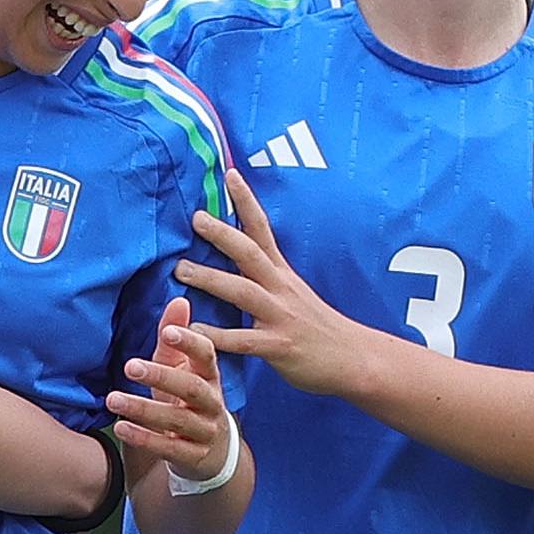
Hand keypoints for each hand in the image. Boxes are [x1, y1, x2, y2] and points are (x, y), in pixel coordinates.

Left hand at [104, 296, 233, 483]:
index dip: (190, 343)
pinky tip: (121, 428)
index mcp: (210, 376)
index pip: (207, 355)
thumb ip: (174, 340)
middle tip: (130, 366)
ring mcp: (205, 431)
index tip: (168, 331)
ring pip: (178, 420)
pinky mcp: (193, 456)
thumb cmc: (188, 401)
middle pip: (192, 388)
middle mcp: (212, 403)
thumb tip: (178, 299)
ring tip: (113, 399)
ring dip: (144, 409)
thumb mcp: (181, 370)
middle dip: (161, 376)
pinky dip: (145, 438)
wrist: (211, 454)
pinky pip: (169, 448)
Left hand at [174, 169, 382, 397]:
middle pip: (250, 253)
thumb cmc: (317, 328)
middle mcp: (281, 289)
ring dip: (210, 279)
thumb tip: (238, 255)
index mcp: (282, 274)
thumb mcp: (293, 293)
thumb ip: (265, 276)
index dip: (246, 201)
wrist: (354, 360)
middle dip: (223, 233)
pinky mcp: (279, 347)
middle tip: (195, 218)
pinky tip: (192, 331)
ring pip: (242, 291)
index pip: (262, 229)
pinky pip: (243, 340)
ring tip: (180, 269)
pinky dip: (216, 336)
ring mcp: (280, 317)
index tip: (229, 174)